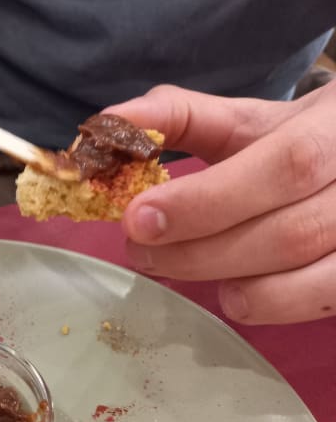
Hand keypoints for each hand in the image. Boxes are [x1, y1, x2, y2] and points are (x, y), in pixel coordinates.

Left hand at [110, 81, 335, 324]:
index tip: (138, 217)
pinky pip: (320, 300)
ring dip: (227, 277)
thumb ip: (179, 117)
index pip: (284, 165)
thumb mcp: (245, 122)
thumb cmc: (294, 142)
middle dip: (201, 247)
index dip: (207, 200)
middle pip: (289, 230)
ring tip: (174, 268)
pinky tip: (232, 293)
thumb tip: (109, 123)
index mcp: (335, 126)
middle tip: (141, 250)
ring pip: (304, 269)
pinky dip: (269, 304)